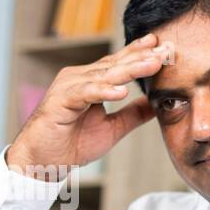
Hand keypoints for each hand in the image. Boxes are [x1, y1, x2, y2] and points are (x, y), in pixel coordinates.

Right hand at [6, 33, 166, 178]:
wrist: (43, 161)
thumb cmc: (73, 143)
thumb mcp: (113, 128)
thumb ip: (133, 114)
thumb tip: (156, 103)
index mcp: (91, 82)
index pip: (120, 64)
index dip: (141, 55)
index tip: (165, 47)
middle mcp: (79, 78)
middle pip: (115, 64)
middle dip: (142, 56)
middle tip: (166, 49)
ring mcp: (68, 87)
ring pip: (103, 75)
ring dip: (129, 69)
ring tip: (152, 64)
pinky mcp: (60, 102)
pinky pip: (84, 93)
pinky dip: (102, 91)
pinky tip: (120, 91)